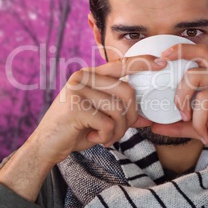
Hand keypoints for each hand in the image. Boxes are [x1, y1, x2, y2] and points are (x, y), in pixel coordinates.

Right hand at [29, 55, 166, 165]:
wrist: (46, 145)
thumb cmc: (76, 129)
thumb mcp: (101, 118)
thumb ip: (121, 113)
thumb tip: (147, 118)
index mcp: (90, 75)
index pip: (121, 64)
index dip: (142, 62)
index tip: (161, 62)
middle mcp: (83, 78)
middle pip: (127, 92)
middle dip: (129, 118)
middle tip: (117, 131)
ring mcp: (78, 90)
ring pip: (119, 110)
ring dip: (118, 131)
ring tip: (104, 137)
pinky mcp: (76, 107)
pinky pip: (108, 124)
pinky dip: (105, 137)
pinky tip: (92, 138)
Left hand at [151, 44, 207, 186]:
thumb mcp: (203, 128)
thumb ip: (181, 125)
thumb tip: (154, 126)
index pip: (200, 52)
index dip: (181, 50)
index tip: (163, 55)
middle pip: (194, 74)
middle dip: (182, 98)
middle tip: (184, 117)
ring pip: (204, 97)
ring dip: (199, 123)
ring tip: (205, 136)